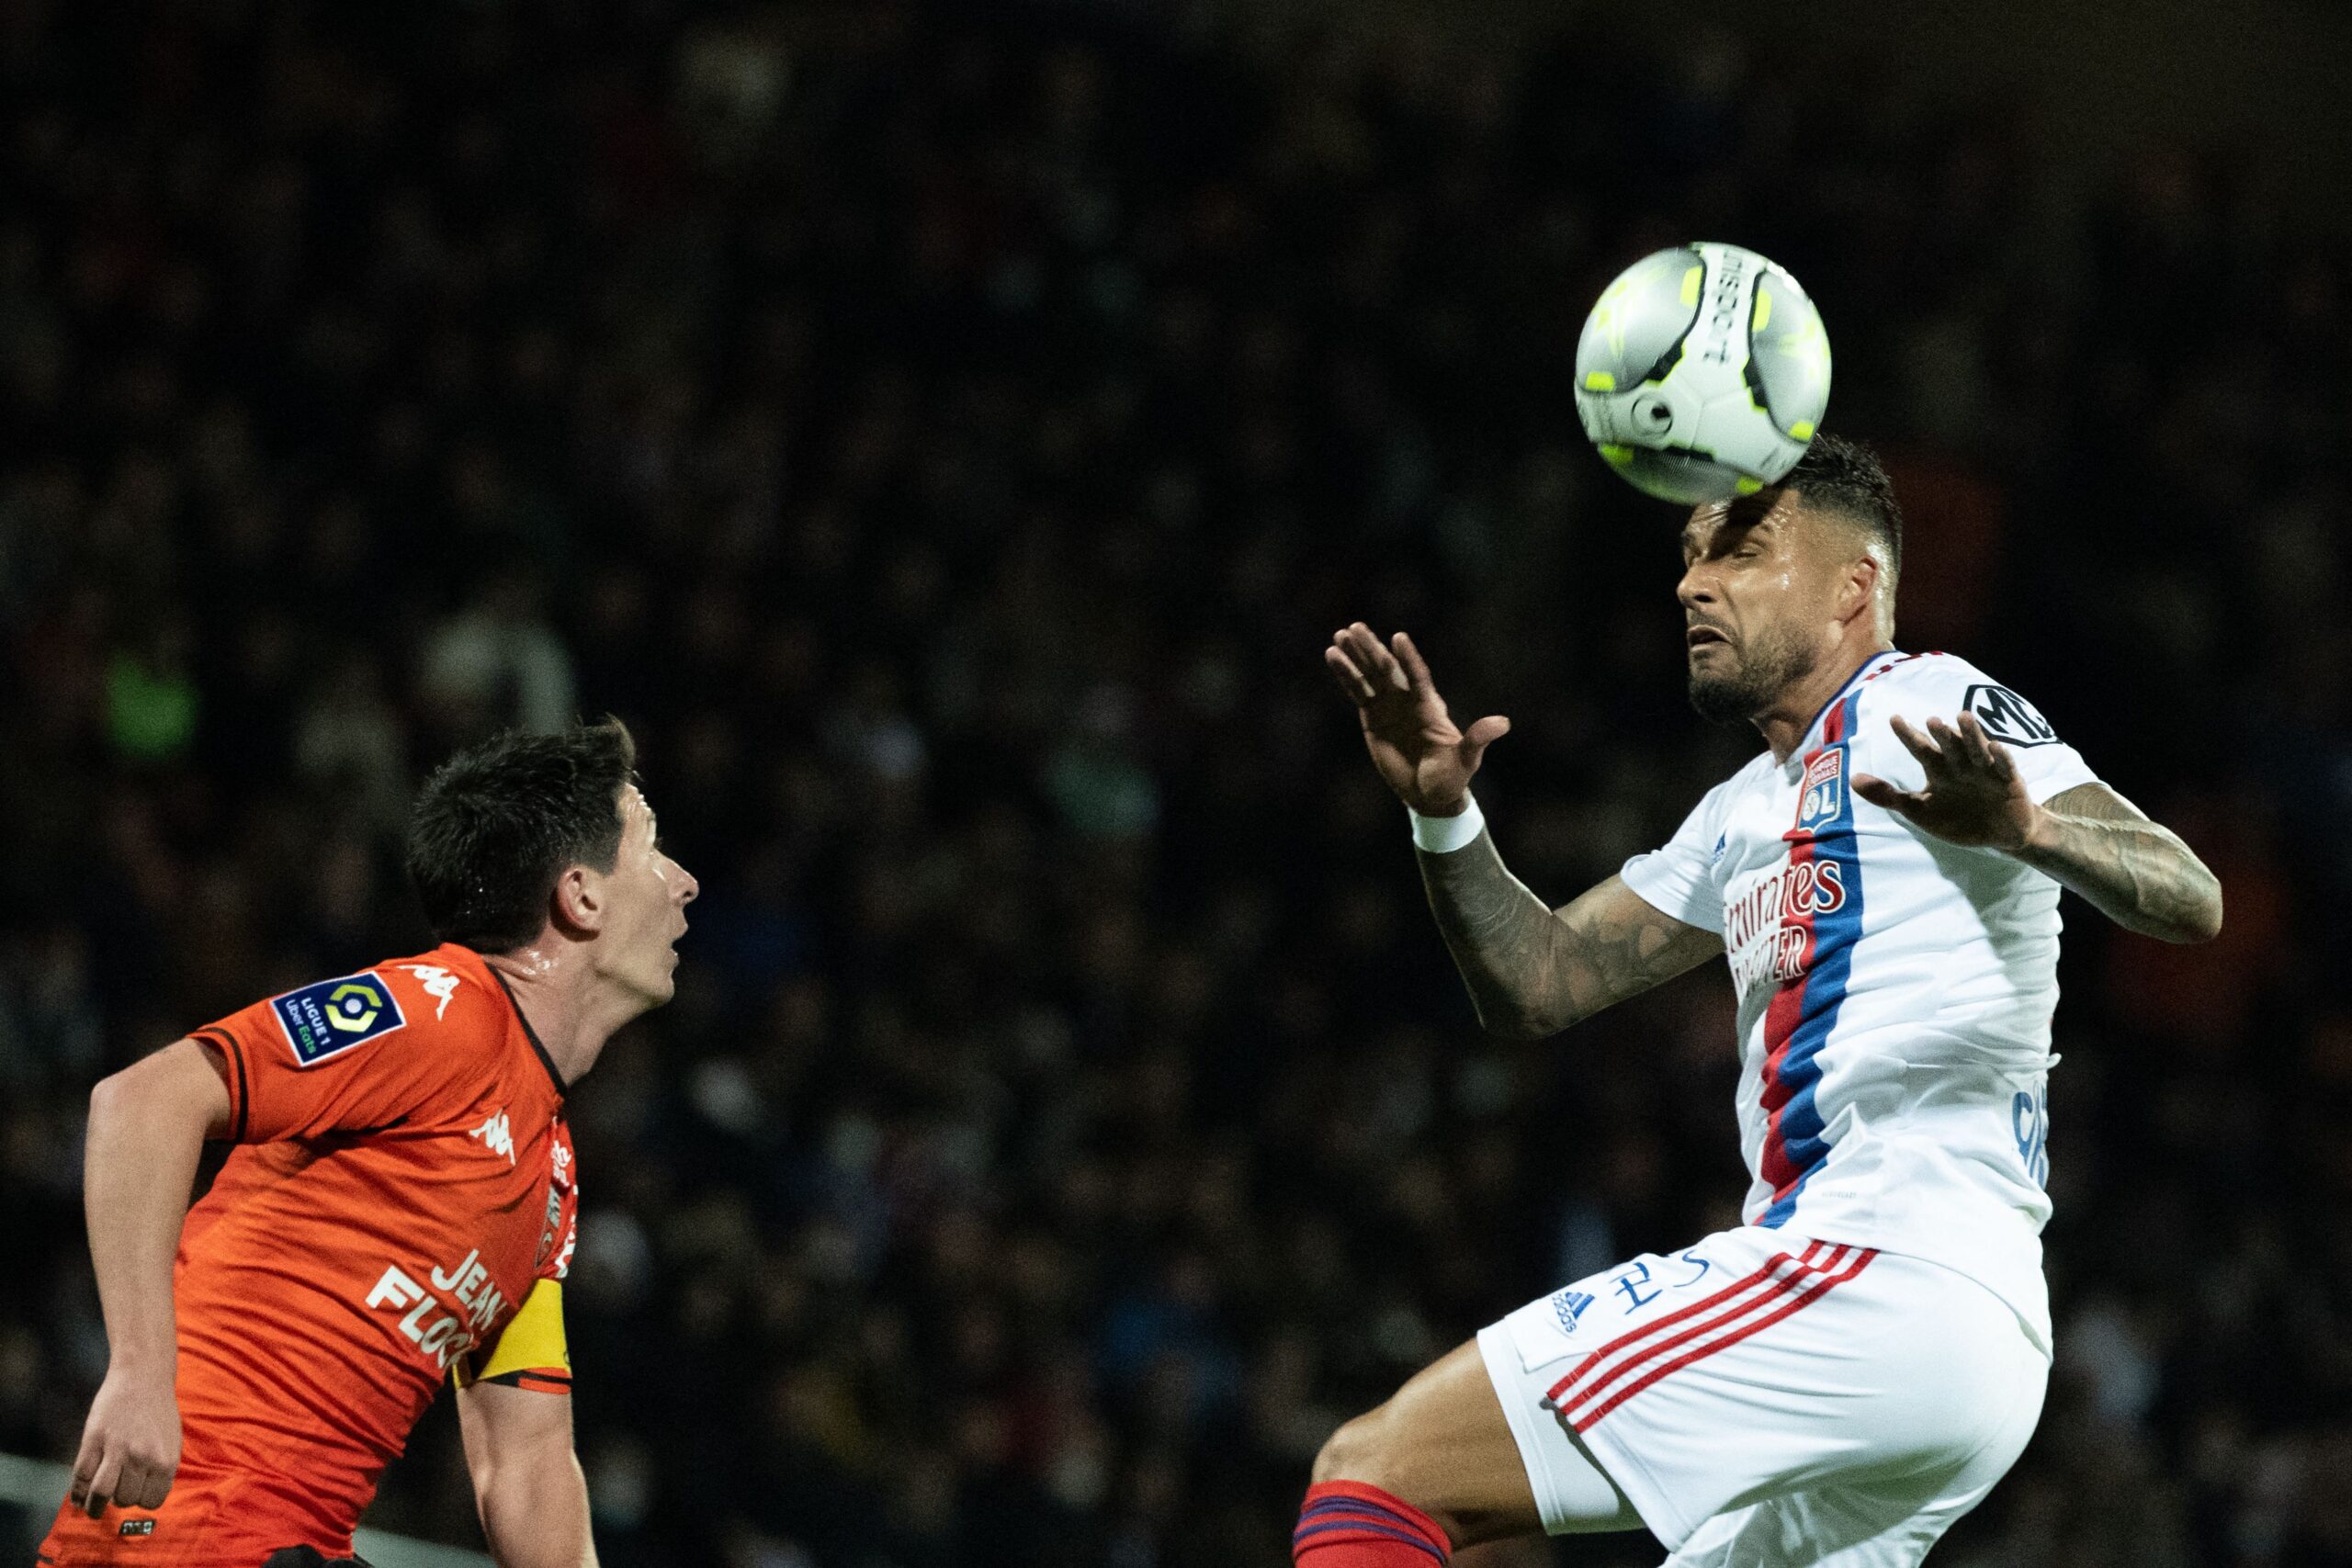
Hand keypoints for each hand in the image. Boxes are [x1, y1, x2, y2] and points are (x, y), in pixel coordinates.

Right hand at [69, 1362, 180, 1516]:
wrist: (143, 1375)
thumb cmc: (159, 1410)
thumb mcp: (171, 1441)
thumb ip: (160, 1469)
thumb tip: (145, 1496)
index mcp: (167, 1460)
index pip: (153, 1500)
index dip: (143, 1501)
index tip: (137, 1498)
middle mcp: (143, 1458)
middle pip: (126, 1498)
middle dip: (121, 1500)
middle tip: (117, 1495)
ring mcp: (117, 1449)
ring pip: (102, 1492)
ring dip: (96, 1506)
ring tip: (93, 1510)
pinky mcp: (94, 1439)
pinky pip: (82, 1475)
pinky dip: (78, 1493)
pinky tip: (78, 1500)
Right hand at [1324, 623, 1509, 816]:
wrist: (1429, 794)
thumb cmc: (1451, 777)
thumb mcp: (1466, 759)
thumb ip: (1477, 740)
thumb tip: (1503, 724)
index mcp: (1429, 706)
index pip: (1418, 676)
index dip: (1409, 658)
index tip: (1398, 638)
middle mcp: (1408, 700)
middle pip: (1388, 669)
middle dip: (1372, 649)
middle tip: (1355, 627)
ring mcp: (1389, 706)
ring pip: (1369, 676)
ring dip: (1354, 656)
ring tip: (1339, 636)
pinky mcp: (1372, 716)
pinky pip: (1356, 691)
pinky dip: (1345, 675)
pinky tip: (1333, 657)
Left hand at [1852, 712, 2040, 851]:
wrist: (2000, 834)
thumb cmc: (1957, 819)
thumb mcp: (1919, 811)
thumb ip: (1888, 796)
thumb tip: (1853, 779)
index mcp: (1938, 768)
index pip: (1920, 748)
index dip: (1908, 735)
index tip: (1894, 719)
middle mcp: (1960, 763)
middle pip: (1949, 745)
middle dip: (1941, 733)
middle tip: (1930, 719)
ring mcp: (1985, 770)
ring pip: (1976, 748)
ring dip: (1970, 734)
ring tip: (1962, 717)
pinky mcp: (2009, 780)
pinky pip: (2005, 766)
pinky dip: (2000, 757)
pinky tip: (1993, 748)